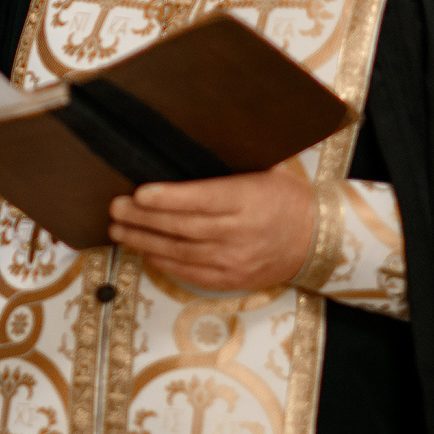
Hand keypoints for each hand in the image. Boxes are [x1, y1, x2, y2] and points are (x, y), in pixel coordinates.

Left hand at [107, 167, 315, 293]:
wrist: (319, 240)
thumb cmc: (287, 199)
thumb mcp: (266, 172)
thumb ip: (229, 167)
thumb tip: (184, 153)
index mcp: (249, 200)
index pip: (201, 200)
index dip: (167, 199)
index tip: (139, 194)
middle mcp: (240, 232)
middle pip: (182, 227)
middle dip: (143, 219)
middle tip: (115, 209)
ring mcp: (236, 260)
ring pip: (180, 253)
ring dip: (145, 242)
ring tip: (119, 231)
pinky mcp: (233, 280)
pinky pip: (191, 274)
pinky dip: (165, 263)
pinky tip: (146, 252)